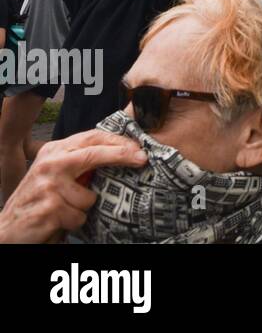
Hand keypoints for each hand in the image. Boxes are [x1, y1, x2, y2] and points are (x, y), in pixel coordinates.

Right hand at [0, 129, 146, 243]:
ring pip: (90, 196)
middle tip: (142, 159)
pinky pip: (80, 216)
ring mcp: (49, 185)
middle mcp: (50, 164)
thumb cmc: (38, 200)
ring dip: (83, 208)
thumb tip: (122, 154)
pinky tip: (57, 221)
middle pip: (95, 154)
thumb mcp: (56, 174)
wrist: (8, 228)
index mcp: (54, 151)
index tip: (139, 148)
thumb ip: (80, 163)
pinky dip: (73, 223)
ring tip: (64, 210)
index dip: (118, 141)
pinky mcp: (50, 207)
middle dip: (122, 155)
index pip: (92, 137)